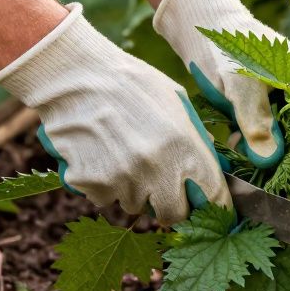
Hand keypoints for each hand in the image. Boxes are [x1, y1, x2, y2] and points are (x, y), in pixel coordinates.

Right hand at [0, 5, 228, 224]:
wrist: (78, 76)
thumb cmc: (132, 84)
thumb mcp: (177, 103)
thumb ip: (196, 138)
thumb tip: (211, 163)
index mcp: (185, 148)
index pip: (211, 198)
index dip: (210, 206)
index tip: (205, 206)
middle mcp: (156, 169)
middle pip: (172, 215)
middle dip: (170, 206)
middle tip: (161, 190)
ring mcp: (121, 179)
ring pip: (134, 206)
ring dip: (134, 192)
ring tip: (124, 158)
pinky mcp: (89, 182)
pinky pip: (102, 198)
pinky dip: (103, 186)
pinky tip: (100, 157)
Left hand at [153, 0, 289, 209]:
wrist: (207, 22)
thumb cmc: (227, 45)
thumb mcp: (241, 80)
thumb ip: (256, 118)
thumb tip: (269, 159)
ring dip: (284, 183)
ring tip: (269, 214)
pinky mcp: (273, 116)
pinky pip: (276, 149)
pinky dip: (264, 169)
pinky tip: (248, 186)